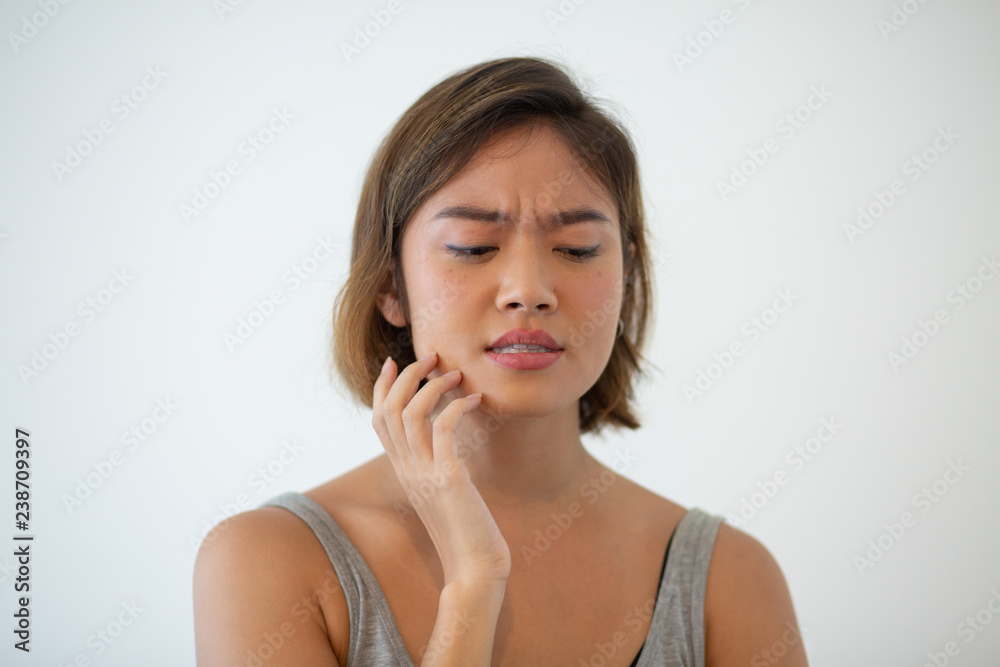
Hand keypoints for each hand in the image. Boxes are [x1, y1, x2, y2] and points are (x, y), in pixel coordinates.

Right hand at [373, 351, 511, 585]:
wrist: (475, 568)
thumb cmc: (467, 531)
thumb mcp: (443, 492)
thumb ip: (436, 466)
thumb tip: (445, 439)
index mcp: (403, 471)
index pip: (378, 420)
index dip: (382, 388)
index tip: (395, 363)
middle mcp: (406, 470)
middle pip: (388, 409)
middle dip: (407, 376)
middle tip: (431, 357)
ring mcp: (424, 474)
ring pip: (410, 413)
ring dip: (432, 385)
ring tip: (456, 373)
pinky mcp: (447, 478)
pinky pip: (443, 427)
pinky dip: (458, 406)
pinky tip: (476, 400)